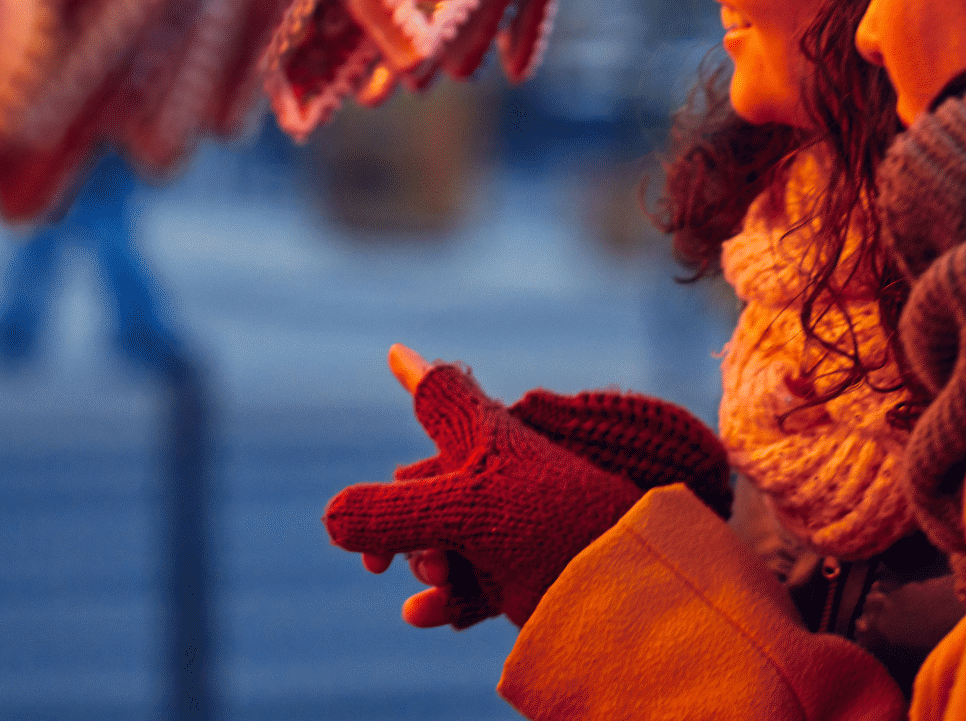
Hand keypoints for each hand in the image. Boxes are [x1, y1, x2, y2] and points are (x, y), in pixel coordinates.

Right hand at [341, 346, 733, 628]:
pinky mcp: (519, 576)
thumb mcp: (462, 510)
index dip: (414, 374)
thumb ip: (387, 512)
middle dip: (394, 521)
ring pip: (435, 538)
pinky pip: (463, 584)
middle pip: (418, 485)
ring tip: (438, 582)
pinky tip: (424, 615)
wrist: (635, 588)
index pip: (439, 392)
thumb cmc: (557, 523)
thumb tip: (330, 520)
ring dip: (421, 563)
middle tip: (378, 558)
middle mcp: (494, 474)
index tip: (395, 351)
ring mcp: (507, 527)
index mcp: (485, 435)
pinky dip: (441, 599)